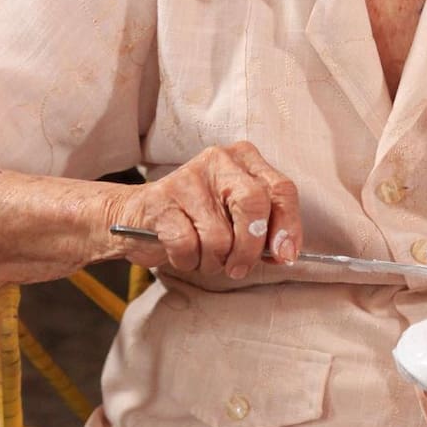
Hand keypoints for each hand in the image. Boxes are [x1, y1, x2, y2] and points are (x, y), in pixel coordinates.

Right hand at [105, 141, 301, 279]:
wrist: (138, 216)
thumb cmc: (196, 219)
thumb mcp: (236, 217)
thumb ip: (265, 229)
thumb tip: (284, 252)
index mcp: (245, 159)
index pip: (282, 190)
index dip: (288, 227)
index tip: (284, 255)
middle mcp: (219, 161)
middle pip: (253, 206)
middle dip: (250, 248)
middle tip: (239, 267)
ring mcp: (188, 178)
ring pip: (219, 236)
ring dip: (213, 261)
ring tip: (203, 256)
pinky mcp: (161, 200)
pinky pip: (187, 245)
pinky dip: (187, 261)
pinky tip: (182, 253)